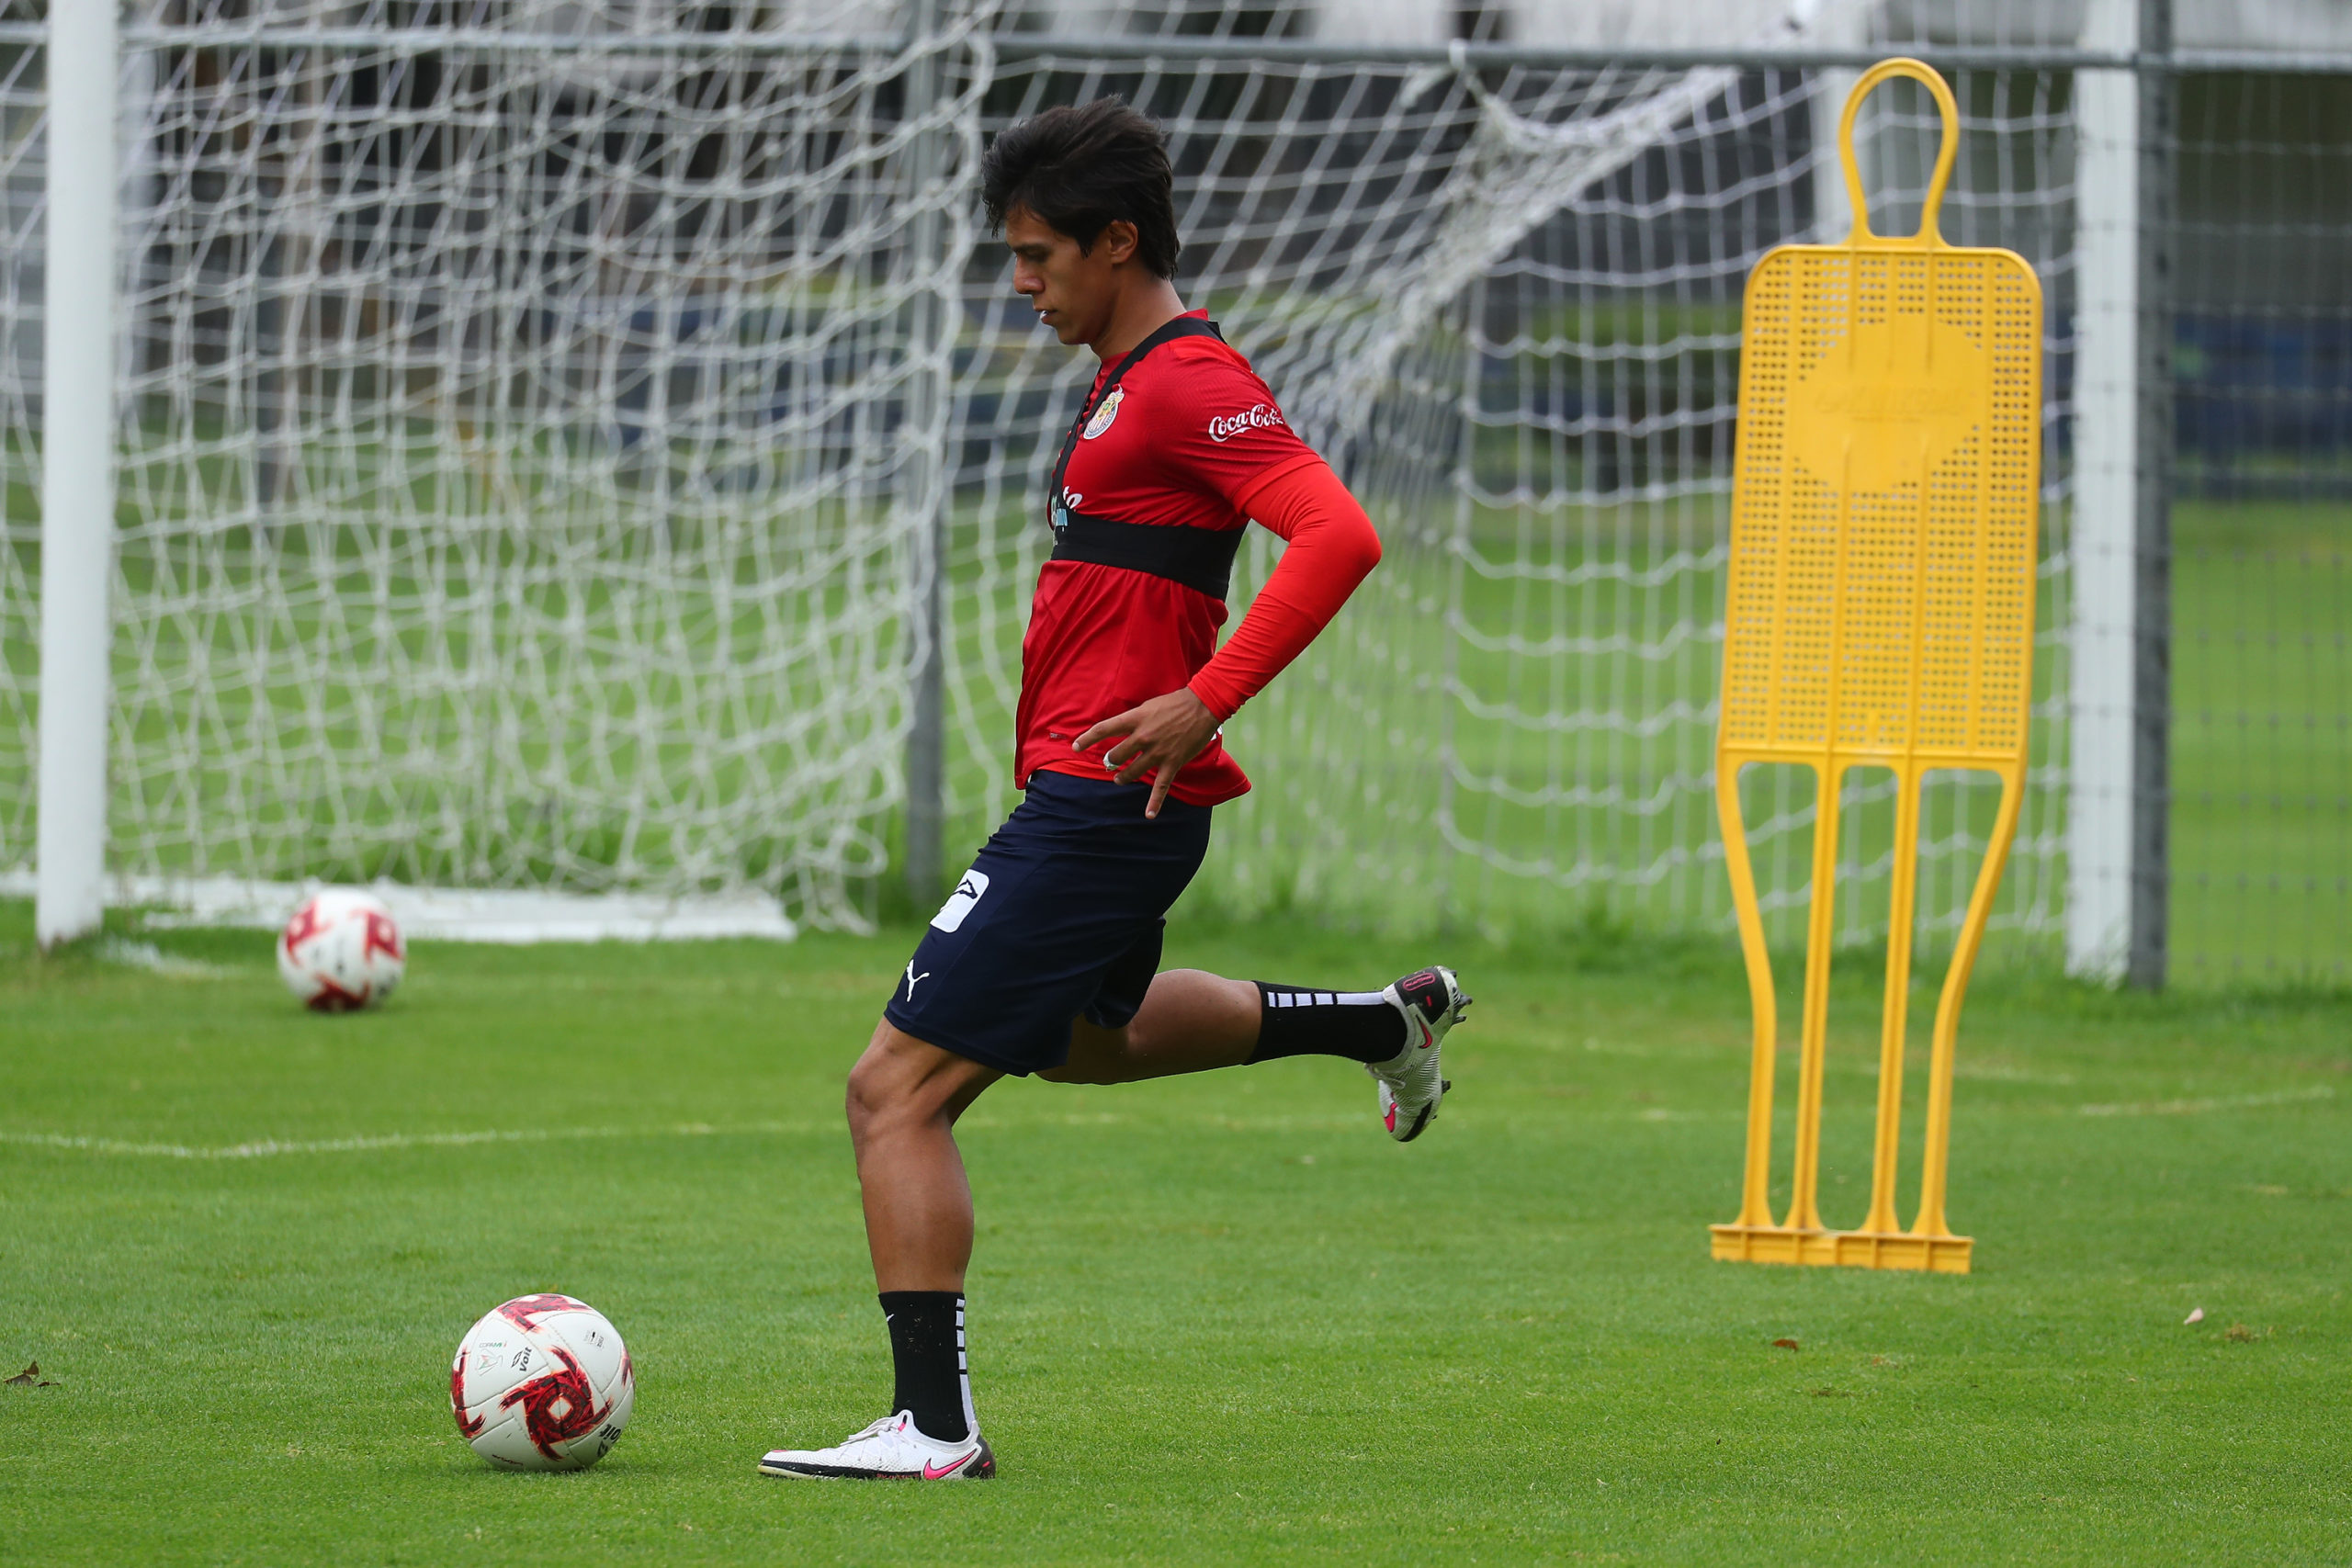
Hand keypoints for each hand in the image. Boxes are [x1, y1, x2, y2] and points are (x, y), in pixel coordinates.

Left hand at [1073, 687, 1221, 819]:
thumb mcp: (1148, 706)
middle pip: (1116, 755)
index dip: (1087, 739)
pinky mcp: (1172, 763)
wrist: (1203, 706)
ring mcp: (1158, 752)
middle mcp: (1143, 736)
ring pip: (1132, 771)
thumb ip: (1134, 719)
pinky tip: (1148, 815)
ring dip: (1123, 777)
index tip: (1075, 747)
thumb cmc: (1175, 702)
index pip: (1104, 729)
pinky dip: (1154, 803)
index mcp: (1135, 719)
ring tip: (1119, 779)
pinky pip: (1161, 787)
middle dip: (1110, 761)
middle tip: (1110, 762)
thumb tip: (1122, 729)